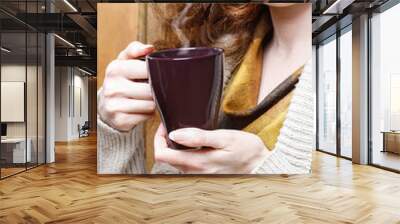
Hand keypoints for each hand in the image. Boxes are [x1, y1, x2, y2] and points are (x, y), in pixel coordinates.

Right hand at [98, 41, 155, 130]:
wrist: (106, 106)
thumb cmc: (120, 80)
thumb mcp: (124, 61)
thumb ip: (135, 50)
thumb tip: (149, 48)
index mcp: (115, 69)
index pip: (146, 69)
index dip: (156, 72)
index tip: (157, 74)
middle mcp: (113, 87)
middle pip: (150, 90)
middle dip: (156, 90)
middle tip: (153, 89)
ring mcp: (115, 105)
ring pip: (150, 104)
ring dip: (153, 103)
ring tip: (146, 99)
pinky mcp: (120, 120)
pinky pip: (146, 116)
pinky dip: (148, 113)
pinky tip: (142, 109)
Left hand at [154, 124, 269, 173]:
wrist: (261, 164)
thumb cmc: (246, 149)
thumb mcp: (224, 137)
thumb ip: (198, 137)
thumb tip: (174, 134)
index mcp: (197, 163)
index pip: (162, 155)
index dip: (158, 138)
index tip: (166, 125)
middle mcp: (194, 172)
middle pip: (166, 158)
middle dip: (164, 140)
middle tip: (173, 124)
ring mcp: (198, 175)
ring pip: (174, 161)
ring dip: (174, 146)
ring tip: (183, 131)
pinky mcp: (203, 174)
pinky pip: (184, 164)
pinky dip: (183, 152)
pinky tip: (192, 142)